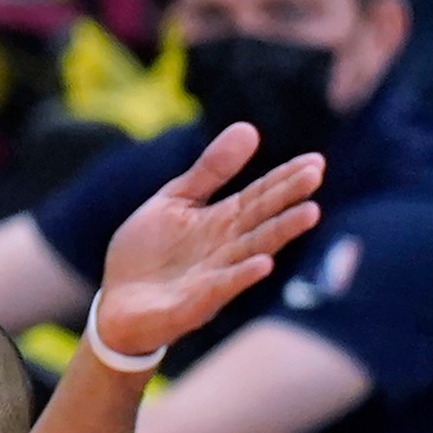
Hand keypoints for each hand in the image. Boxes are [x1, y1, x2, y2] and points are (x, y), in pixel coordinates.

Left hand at [95, 123, 325, 356]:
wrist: (116, 303)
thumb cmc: (149, 252)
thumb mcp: (175, 200)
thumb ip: (210, 171)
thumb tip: (248, 127)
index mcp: (221, 221)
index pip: (259, 195)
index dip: (285, 178)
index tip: (315, 160)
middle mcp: (225, 248)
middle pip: (262, 219)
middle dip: (288, 198)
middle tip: (315, 174)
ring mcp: (213, 277)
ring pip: (252, 251)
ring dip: (279, 233)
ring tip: (309, 213)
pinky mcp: (194, 304)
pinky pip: (221, 289)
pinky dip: (241, 276)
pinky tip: (263, 264)